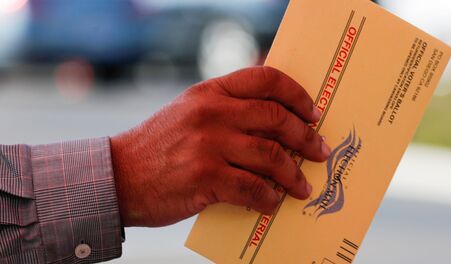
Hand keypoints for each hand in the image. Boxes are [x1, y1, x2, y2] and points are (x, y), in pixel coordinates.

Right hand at [110, 66, 330, 226]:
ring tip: (302, 186)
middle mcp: (212, 113)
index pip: (265, 79)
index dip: (296, 95)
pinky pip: (253, 188)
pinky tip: (273, 202)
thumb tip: (277, 122)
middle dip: (305, 138)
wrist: (118, 176)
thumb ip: (227, 109)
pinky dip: (269, 198)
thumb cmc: (160, 146)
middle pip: (276, 118)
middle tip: (319, 151)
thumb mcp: (190, 112)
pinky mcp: (205, 178)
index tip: (312, 113)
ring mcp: (209, 145)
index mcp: (211, 92)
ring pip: (271, 156)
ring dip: (293, 174)